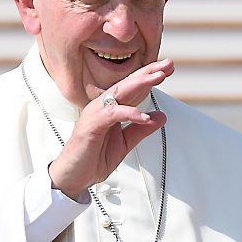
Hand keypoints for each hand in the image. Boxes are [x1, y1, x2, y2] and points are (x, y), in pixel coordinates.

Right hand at [48, 59, 173, 200]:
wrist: (73, 177)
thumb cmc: (92, 159)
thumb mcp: (124, 143)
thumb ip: (140, 129)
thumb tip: (160, 116)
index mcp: (109, 109)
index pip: (132, 89)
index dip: (149, 77)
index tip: (168, 68)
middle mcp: (101, 107)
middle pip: (127, 84)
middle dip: (148, 72)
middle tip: (168, 64)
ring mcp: (95, 115)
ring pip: (119, 93)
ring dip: (139, 84)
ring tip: (158, 77)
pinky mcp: (90, 126)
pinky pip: (112, 114)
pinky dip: (128, 113)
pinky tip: (144, 115)